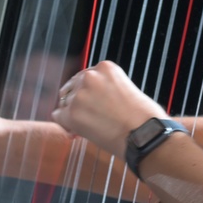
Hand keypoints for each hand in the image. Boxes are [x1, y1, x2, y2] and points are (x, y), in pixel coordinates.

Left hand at [51, 61, 165, 158]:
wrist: (144, 134)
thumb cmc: (142, 117)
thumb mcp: (126, 88)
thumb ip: (107, 87)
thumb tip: (94, 98)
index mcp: (106, 67)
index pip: (85, 76)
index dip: (88, 92)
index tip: (93, 102)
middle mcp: (90, 76)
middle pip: (72, 87)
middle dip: (79, 101)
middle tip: (90, 116)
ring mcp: (79, 95)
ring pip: (64, 103)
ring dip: (73, 113)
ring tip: (89, 125)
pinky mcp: (72, 114)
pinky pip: (58, 117)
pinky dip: (66, 124)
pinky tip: (79, 131)